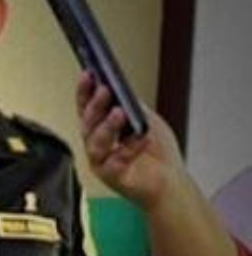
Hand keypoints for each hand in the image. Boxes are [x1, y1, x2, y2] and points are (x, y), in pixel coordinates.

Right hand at [77, 72, 183, 209]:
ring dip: (107, 126)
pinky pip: (114, 162)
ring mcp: (101, 162)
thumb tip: (120, 89)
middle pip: (88, 123)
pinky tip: (142, 138)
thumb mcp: (147, 120)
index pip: (87, 107)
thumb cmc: (157, 154)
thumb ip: (132, 107)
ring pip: (95, 142)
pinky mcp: (111, 177)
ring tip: (120, 113)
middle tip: (104, 90)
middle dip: (94, 106)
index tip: (88, 74)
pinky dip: (130, 148)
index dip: (85, 91)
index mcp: (102, 129)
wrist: (170, 180)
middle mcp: (97, 145)